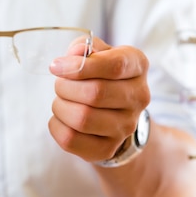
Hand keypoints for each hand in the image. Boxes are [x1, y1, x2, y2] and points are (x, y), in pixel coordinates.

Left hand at [48, 37, 149, 161]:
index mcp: (137, 66)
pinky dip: (56, 126)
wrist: (114, 111)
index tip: (56, 66)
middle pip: (95, 93)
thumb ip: (84, 47)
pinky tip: (61, 118)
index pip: (114, 66)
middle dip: (66, 87)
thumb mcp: (96, 53)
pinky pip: (71, 140)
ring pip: (82, 118)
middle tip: (60, 84)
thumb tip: (75, 55)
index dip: (80, 66)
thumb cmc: (100, 74)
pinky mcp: (108, 148)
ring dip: (60, 106)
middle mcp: (139, 97)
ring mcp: (126, 127)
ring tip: (61, 101)